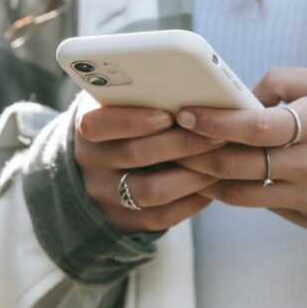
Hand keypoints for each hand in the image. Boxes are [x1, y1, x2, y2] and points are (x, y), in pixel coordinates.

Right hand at [74, 97, 222, 231]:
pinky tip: (211, 187)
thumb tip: (188, 86)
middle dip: (181, 144)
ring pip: (150, 191)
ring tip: (219, 163)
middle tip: (217, 136)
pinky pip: (160, 217)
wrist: (95, 169)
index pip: (100, 124)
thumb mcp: (117, 105)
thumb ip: (139, 96)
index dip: (134, 120)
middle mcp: (90, 163)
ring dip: (191, 177)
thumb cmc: (122, 124)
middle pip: (134, 155)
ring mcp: (104, 196)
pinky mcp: (123, 222)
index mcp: (87, 127)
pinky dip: (191, 202)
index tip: (169, 115)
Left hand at [175, 68, 306, 234]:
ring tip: (190, 163)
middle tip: (172, 142)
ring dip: (211, 179)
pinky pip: (267, 207)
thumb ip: (284, 82)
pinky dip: (246, 192)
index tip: (185, 114)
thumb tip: (241, 96)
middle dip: (197, 154)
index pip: (253, 127)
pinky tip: (231, 178)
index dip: (214, 122)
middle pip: (237, 165)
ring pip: (242, 195)